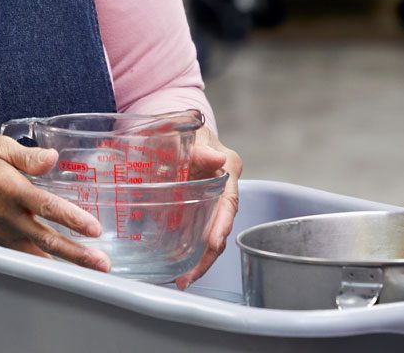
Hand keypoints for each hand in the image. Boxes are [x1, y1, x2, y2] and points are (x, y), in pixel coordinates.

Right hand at [0, 136, 110, 272]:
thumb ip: (28, 156)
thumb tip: (53, 158)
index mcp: (9, 188)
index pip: (45, 206)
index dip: (71, 219)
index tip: (93, 229)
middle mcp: (7, 214)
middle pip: (46, 239)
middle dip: (76, 253)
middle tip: (101, 263)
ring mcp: (1, 231)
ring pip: (36, 253)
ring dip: (64, 263)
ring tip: (90, 270)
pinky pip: (23, 256)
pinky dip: (43, 263)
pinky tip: (62, 267)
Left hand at [173, 126, 242, 289]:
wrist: (174, 124)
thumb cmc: (183, 125)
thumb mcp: (187, 129)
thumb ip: (199, 145)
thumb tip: (215, 158)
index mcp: (227, 167)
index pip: (229, 200)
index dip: (222, 223)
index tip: (214, 243)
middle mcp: (223, 186)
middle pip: (222, 225)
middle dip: (209, 253)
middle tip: (190, 275)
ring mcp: (210, 198)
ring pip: (210, 232)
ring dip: (199, 258)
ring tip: (183, 278)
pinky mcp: (196, 205)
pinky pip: (196, 229)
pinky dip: (188, 248)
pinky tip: (176, 264)